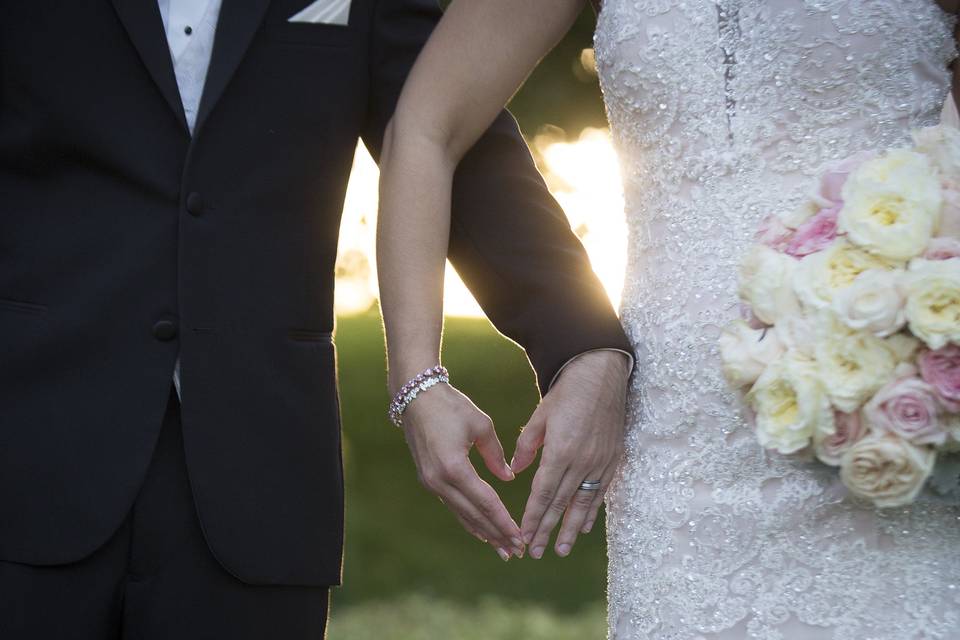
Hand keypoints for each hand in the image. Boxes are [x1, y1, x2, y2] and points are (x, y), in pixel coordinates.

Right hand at [400, 383, 524, 559]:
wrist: (415, 397)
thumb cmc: (451, 406)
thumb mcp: (481, 425)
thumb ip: (496, 455)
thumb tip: (507, 478)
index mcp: (454, 467)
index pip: (486, 502)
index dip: (504, 522)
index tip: (520, 537)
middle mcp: (439, 481)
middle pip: (473, 515)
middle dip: (496, 534)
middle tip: (516, 551)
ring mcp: (431, 482)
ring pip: (461, 514)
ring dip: (483, 532)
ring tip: (502, 549)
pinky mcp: (428, 479)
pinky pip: (452, 505)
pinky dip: (468, 519)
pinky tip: (480, 531)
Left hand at [510, 350, 629, 558]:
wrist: (602, 375)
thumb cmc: (567, 393)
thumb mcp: (541, 415)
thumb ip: (528, 444)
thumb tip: (517, 471)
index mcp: (561, 451)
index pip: (543, 493)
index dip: (533, 518)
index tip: (523, 536)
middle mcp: (582, 461)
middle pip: (561, 504)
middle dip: (547, 530)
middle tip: (535, 552)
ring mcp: (600, 462)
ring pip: (583, 504)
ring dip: (571, 529)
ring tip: (561, 550)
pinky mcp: (612, 460)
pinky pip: (601, 492)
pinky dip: (592, 511)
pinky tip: (585, 527)